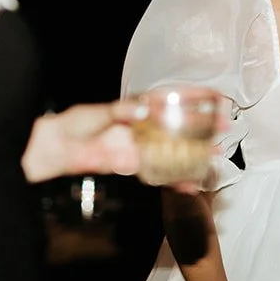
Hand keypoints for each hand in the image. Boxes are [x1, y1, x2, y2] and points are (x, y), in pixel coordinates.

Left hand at [23, 102, 219, 190]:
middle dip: (203, 127)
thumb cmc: (74, 124)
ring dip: (194, 154)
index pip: (170, 100)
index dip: (193, 97)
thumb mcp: (98, 113)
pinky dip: (172, 179)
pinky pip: (156, 173)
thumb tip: (145, 109)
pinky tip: (188, 184)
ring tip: (214, 157)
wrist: (55, 149)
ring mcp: (138, 148)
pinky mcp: (131, 167)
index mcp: (136, 110)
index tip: (215, 96)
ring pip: (173, 150)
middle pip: (178, 126)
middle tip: (224, 129)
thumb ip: (122, 112)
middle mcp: (141, 127)